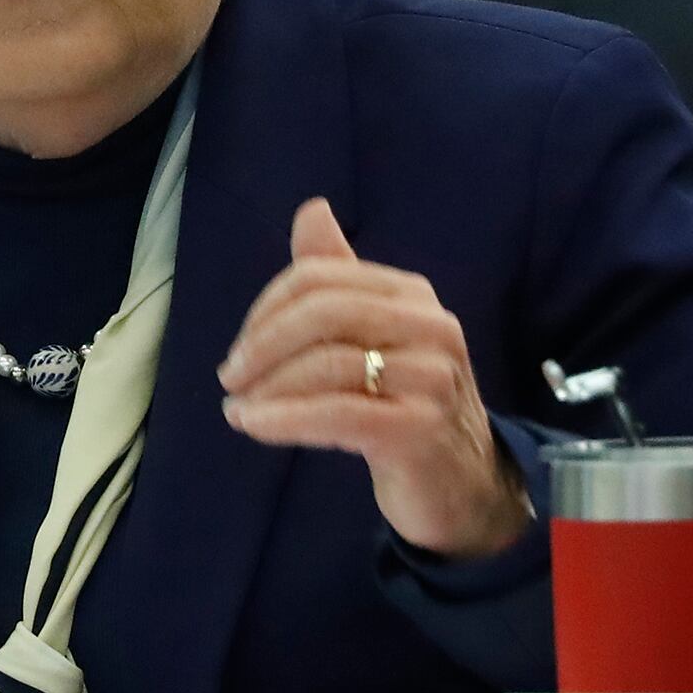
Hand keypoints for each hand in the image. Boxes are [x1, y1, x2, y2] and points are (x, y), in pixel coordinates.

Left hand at [219, 198, 530, 559]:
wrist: (462, 481)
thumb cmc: (405, 403)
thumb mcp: (371, 336)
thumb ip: (337, 277)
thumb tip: (312, 210)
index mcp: (411, 293)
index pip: (320, 278)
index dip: (267, 309)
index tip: (239, 348)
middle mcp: (430, 325)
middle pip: (324, 313)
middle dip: (263, 343)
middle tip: (231, 376)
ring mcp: (431, 377)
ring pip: (327, 365)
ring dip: (267, 388)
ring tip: (237, 408)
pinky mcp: (420, 429)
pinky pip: (336, 414)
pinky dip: (284, 419)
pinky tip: (255, 425)